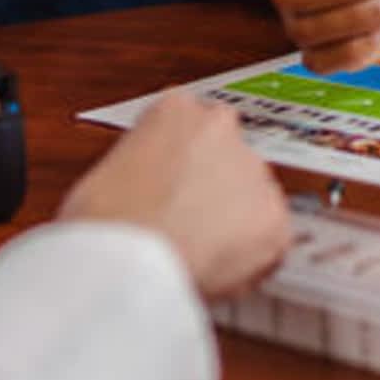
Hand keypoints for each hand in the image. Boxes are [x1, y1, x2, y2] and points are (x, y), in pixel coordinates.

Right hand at [60, 89, 289, 298]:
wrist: (126, 258)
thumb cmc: (105, 221)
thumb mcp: (107, 172)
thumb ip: (143, 169)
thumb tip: (148, 194)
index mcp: (175, 109)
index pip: (192, 128)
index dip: (181, 166)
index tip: (174, 187)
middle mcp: (221, 128)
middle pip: (227, 159)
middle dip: (213, 191)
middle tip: (187, 224)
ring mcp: (252, 169)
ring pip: (251, 198)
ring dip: (233, 222)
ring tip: (197, 253)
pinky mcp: (274, 216)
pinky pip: (268, 241)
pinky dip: (249, 259)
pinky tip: (215, 270)